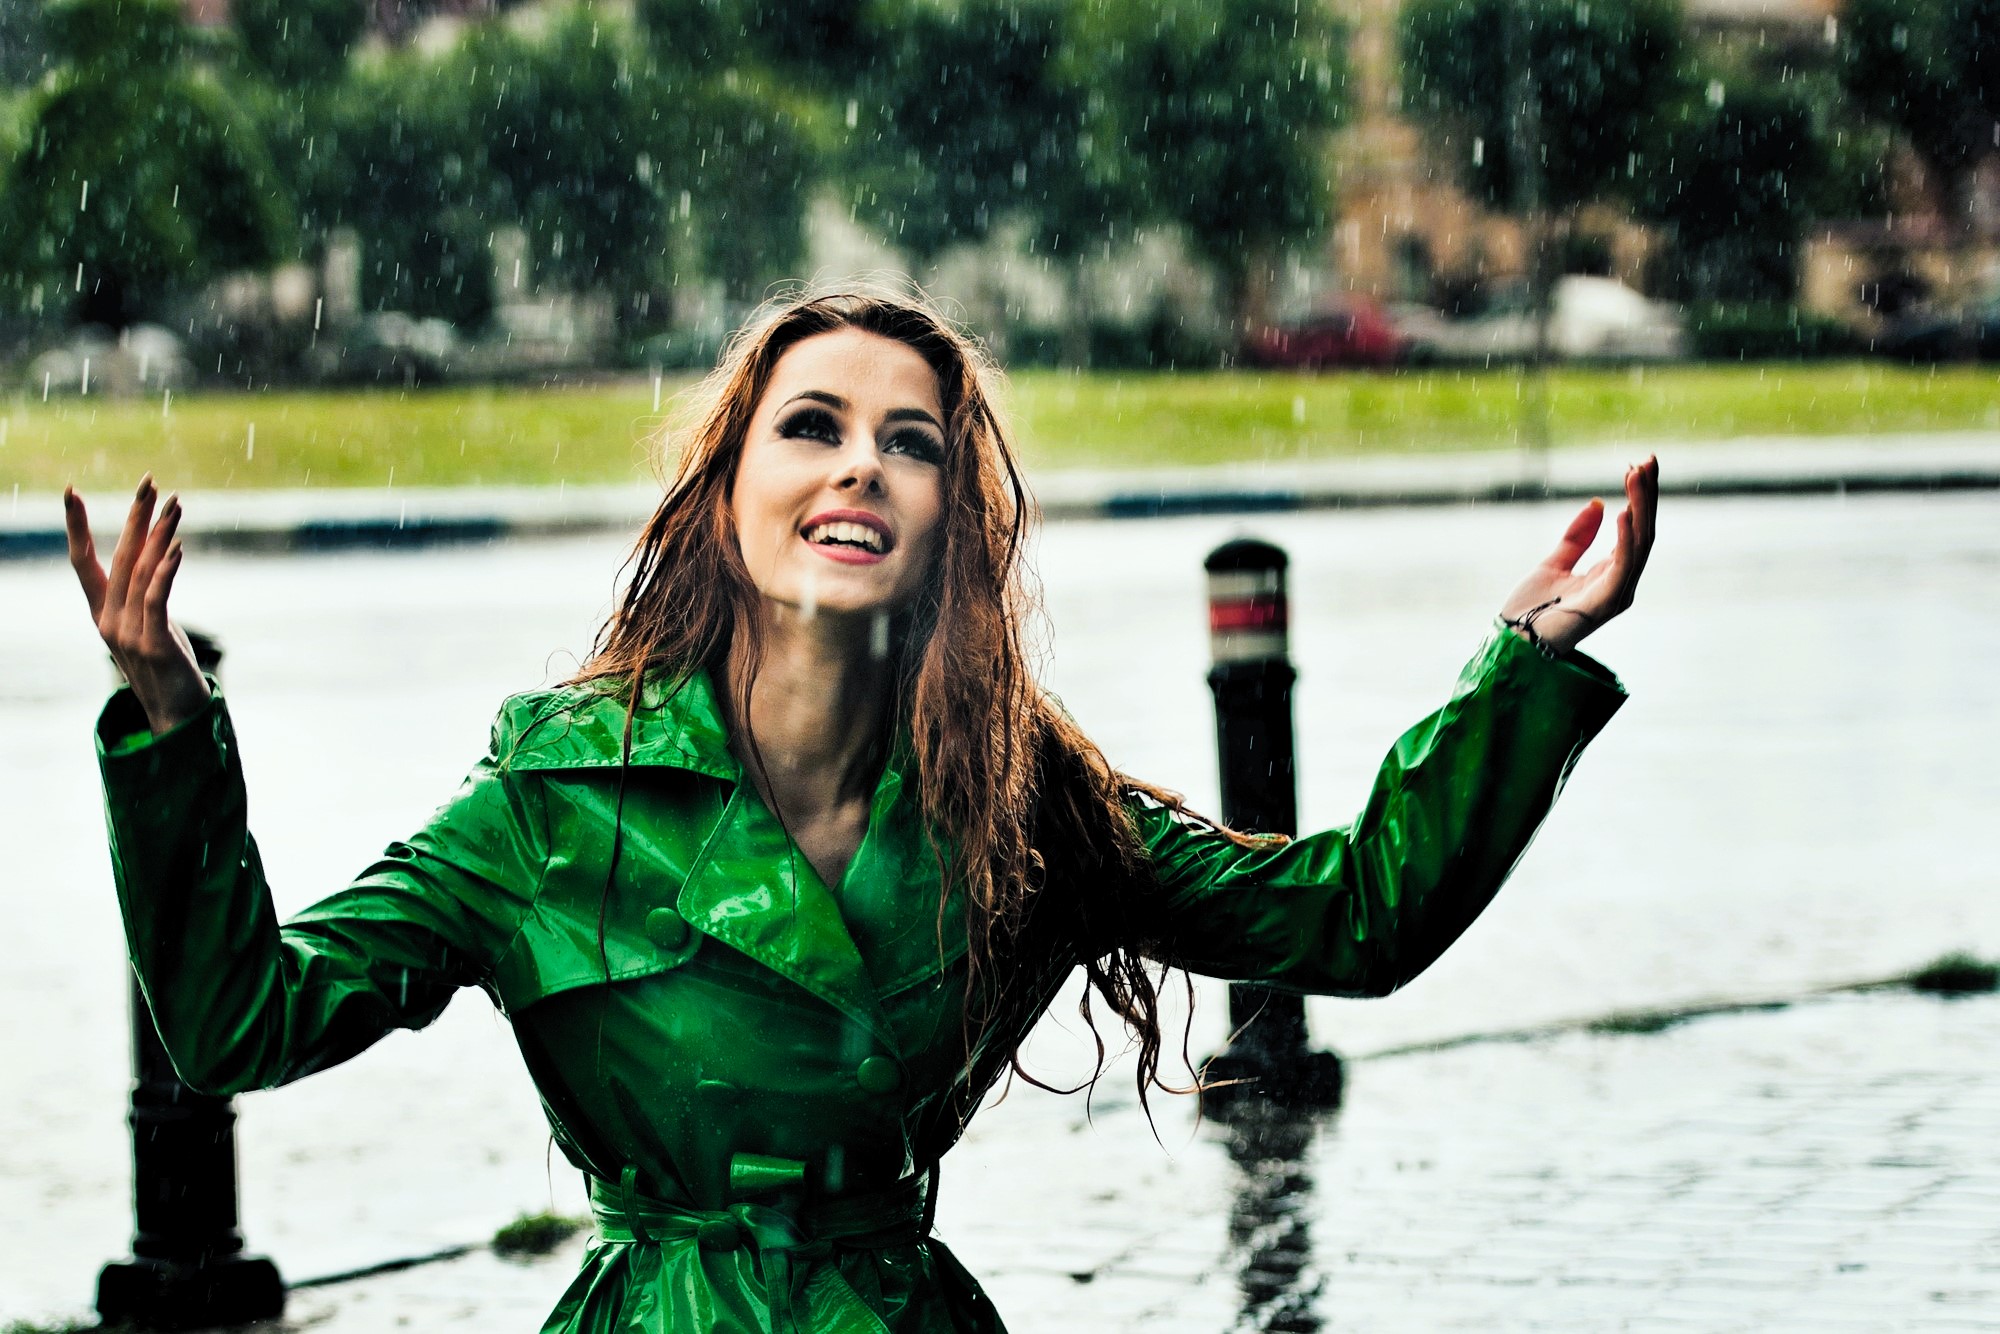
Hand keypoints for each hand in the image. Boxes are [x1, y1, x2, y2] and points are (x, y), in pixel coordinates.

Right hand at [65, 475, 211, 734]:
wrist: (175, 716)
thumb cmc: (165, 669)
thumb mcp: (149, 628)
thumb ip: (143, 598)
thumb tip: (154, 563)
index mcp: (102, 612)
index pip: (83, 561)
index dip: (77, 526)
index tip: (71, 491)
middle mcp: (108, 619)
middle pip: (118, 556)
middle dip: (133, 516)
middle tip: (148, 480)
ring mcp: (127, 632)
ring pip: (140, 572)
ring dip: (160, 535)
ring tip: (175, 504)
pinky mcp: (152, 643)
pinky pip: (156, 599)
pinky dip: (165, 572)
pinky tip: (178, 548)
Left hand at [1499, 455, 1657, 654]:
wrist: (1512, 642)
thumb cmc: (1531, 610)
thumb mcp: (1554, 563)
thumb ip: (1577, 537)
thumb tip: (1598, 503)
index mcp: (1612, 573)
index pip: (1635, 528)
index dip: (1640, 496)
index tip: (1639, 464)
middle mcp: (1621, 583)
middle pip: (1643, 531)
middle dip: (1647, 494)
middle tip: (1649, 459)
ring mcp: (1616, 594)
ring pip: (1639, 543)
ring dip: (1640, 506)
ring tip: (1636, 474)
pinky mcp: (1605, 603)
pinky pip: (1623, 565)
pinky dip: (1624, 538)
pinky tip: (1622, 511)